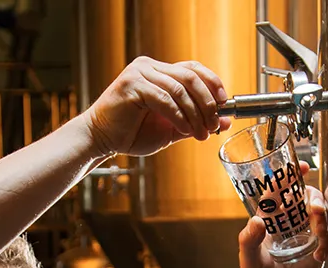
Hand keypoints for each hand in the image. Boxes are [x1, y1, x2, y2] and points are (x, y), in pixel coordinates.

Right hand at [85, 57, 232, 157]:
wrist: (102, 140)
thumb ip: (196, 121)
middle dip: (208, 103)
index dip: (213, 84)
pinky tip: (185, 130)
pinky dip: (179, 116)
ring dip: (195, 114)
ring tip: (201, 134)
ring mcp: (140, 73)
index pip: (194, 69)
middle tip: (215, 125)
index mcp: (160, 72)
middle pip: (190, 77)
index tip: (225, 105)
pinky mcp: (131, 85)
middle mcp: (150, 67)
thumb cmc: (133, 133)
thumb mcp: (172, 128)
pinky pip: (164, 99)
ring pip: (180, 89)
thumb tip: (224, 121)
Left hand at [238, 162, 327, 267]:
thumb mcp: (248, 260)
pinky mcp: (318, 246)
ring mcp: (305, 232)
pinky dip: (326, 243)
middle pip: (306, 196)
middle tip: (315, 210)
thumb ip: (249, 241)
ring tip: (318, 231)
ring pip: (320, 212)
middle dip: (313, 198)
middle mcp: (289, 220)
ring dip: (322, 217)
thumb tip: (257, 221)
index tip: (302, 166)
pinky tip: (319, 256)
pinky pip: (327, 236)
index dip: (290, 176)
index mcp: (270, 217)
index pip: (279, 190)